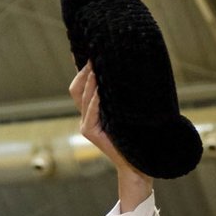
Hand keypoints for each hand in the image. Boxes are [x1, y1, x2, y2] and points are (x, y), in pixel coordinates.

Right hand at [69, 63, 152, 210]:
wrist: (139, 165)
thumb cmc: (137, 138)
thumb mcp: (129, 114)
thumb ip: (123, 98)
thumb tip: (130, 73)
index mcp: (93, 112)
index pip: (81, 86)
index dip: (81, 68)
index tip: (89, 51)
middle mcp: (86, 117)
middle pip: (77, 88)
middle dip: (84, 70)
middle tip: (95, 55)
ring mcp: (87, 125)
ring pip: (82, 96)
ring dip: (90, 80)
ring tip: (97, 66)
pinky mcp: (91, 133)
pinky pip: (91, 111)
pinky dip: (95, 99)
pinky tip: (101, 88)